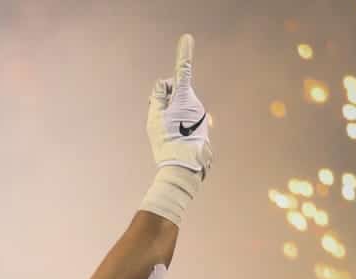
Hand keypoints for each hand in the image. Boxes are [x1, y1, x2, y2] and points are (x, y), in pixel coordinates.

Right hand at [145, 34, 211, 177]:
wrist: (183, 164)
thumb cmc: (167, 140)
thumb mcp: (154, 117)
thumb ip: (157, 97)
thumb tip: (164, 84)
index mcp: (183, 98)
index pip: (182, 72)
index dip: (184, 54)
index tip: (187, 38)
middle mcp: (194, 102)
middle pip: (176, 91)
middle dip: (166, 99)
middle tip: (159, 118)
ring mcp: (199, 113)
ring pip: (180, 105)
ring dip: (171, 113)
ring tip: (168, 132)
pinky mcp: (201, 123)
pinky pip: (185, 116)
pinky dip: (178, 122)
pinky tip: (175, 137)